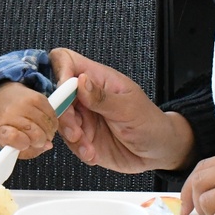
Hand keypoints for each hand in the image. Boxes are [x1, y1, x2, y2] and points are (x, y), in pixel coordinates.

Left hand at [0, 81, 57, 158]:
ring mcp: (25, 103)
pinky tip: (46, 125)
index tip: (26, 144)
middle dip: (41, 141)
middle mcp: (11, 113)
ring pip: (47, 125)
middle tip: (39, 141)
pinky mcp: (37, 97)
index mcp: (0, 128)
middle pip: (36, 134)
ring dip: (48, 133)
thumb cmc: (6, 125)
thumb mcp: (9, 143)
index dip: (24, 144)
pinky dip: (52, 123)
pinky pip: (52, 115)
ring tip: (43, 133)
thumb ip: (28, 150)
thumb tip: (48, 145)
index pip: (14, 137)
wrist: (1, 98)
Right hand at [48, 48, 194, 172]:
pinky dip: (77, 149)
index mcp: (98, 78)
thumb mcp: (129, 109)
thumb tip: (80, 81)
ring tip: (87, 146)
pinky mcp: (82, 136)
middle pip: (56, 93)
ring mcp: (83, 116)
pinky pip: (68, 141)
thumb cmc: (149, 122)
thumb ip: (102, 97)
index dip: (58, 71)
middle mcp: (86, 95)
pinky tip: (91, 153)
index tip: (61, 91)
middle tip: (76, 131)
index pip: (66, 61)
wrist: (157, 152)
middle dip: (62, 113)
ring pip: (59, 119)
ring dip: (70, 135)